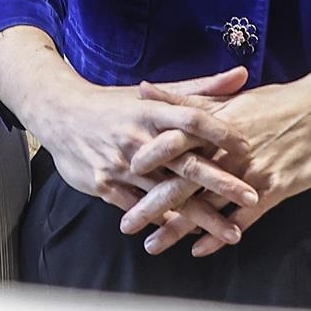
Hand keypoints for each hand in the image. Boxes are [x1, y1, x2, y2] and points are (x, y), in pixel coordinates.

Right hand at [26, 67, 256, 249]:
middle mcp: (136, 138)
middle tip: (253, 198)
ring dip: (200, 216)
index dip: (221, 131)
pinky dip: (161, 222)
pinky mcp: (103, 183)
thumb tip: (241, 74)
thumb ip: (199, 88)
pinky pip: (136, 207)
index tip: (248, 147)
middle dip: (221, 183)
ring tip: (231, 233)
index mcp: (150, 110)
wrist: (57, 112)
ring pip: (165, 193)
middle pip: (184, 162)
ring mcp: (119, 163)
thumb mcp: (151, 93)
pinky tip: (186, 235)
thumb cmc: (112, 105)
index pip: (191, 118)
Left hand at [126, 77, 310, 256]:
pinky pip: (240, 218)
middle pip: (181, 182)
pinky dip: (218, 235)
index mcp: (211, 126)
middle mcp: (225, 151)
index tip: (118, 174)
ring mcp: (249, 172)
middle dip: (151, 206)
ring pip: (206, 205)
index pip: (170, 143)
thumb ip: (184, 100)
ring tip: (154, 245)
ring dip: (179, 228)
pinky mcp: (272, 189)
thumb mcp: (226, 98)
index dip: (145, 160)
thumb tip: (145, 87)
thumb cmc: (271, 103)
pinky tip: (198, 249)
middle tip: (126, 225)